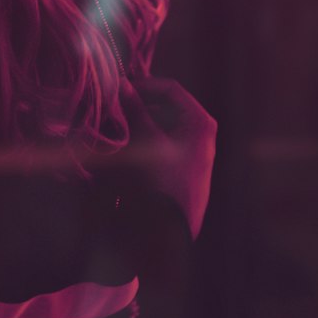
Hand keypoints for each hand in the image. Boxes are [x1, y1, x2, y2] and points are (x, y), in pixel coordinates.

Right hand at [114, 75, 217, 240]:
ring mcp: (195, 148)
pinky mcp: (186, 164)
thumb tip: (121, 85)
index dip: (144, 85)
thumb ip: (135, 111)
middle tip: (115, 106)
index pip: (171, 89)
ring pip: (164, 123)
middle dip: (140, 104)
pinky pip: (164, 140)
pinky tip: (128, 143)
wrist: (172, 232)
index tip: (120, 89)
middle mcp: (202, 132)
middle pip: (168, 105)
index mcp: (200, 122)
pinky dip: (146, 136)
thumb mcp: (147, 143)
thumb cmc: (164, 183)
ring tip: (118, 124)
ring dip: (141, 120)